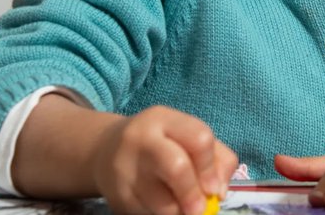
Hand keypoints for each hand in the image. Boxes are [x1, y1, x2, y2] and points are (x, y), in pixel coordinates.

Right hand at [92, 105, 238, 214]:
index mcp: (164, 120)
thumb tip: (219, 192)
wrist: (106, 150)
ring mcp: (125, 169)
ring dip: (179, 212)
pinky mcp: (117, 197)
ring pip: (163, 203)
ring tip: (180, 207)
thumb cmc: (161, 143)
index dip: (211, 169)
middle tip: (200, 210)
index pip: (199, 139)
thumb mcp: (186, 137)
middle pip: (177, 168)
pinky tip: (161, 208)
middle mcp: (142, 140)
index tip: (214, 189)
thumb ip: (215, 158)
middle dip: (193, 195)